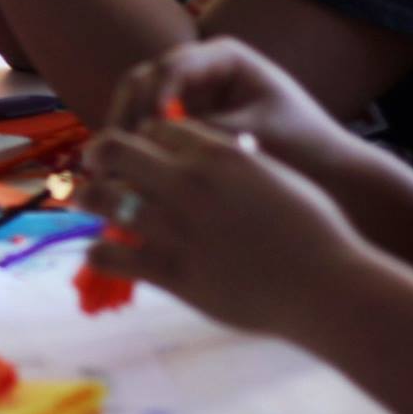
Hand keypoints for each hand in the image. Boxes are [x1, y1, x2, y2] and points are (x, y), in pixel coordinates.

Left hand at [81, 120, 365, 337]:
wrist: (326, 287)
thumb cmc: (314, 231)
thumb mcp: (274, 176)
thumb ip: (233, 160)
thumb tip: (203, 154)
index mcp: (217, 153)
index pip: (155, 126)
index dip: (143, 136)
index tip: (137, 148)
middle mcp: (187, 182)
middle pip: (114, 148)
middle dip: (98, 154)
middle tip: (93, 164)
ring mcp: (173, 226)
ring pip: (102, 197)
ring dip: (88, 197)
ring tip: (85, 201)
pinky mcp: (168, 270)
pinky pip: (110, 253)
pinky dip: (99, 251)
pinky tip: (101, 251)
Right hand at [108, 38, 359, 183]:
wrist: (331, 171)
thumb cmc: (304, 145)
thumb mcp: (256, 134)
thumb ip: (206, 132)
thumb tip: (151, 143)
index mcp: (223, 55)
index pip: (172, 66)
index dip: (155, 96)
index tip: (150, 131)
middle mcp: (198, 67)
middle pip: (143, 80)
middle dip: (127, 114)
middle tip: (115, 150)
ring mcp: (187, 93)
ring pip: (136, 104)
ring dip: (123, 133)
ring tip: (112, 166)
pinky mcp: (181, 121)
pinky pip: (145, 128)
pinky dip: (134, 148)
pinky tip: (124, 173)